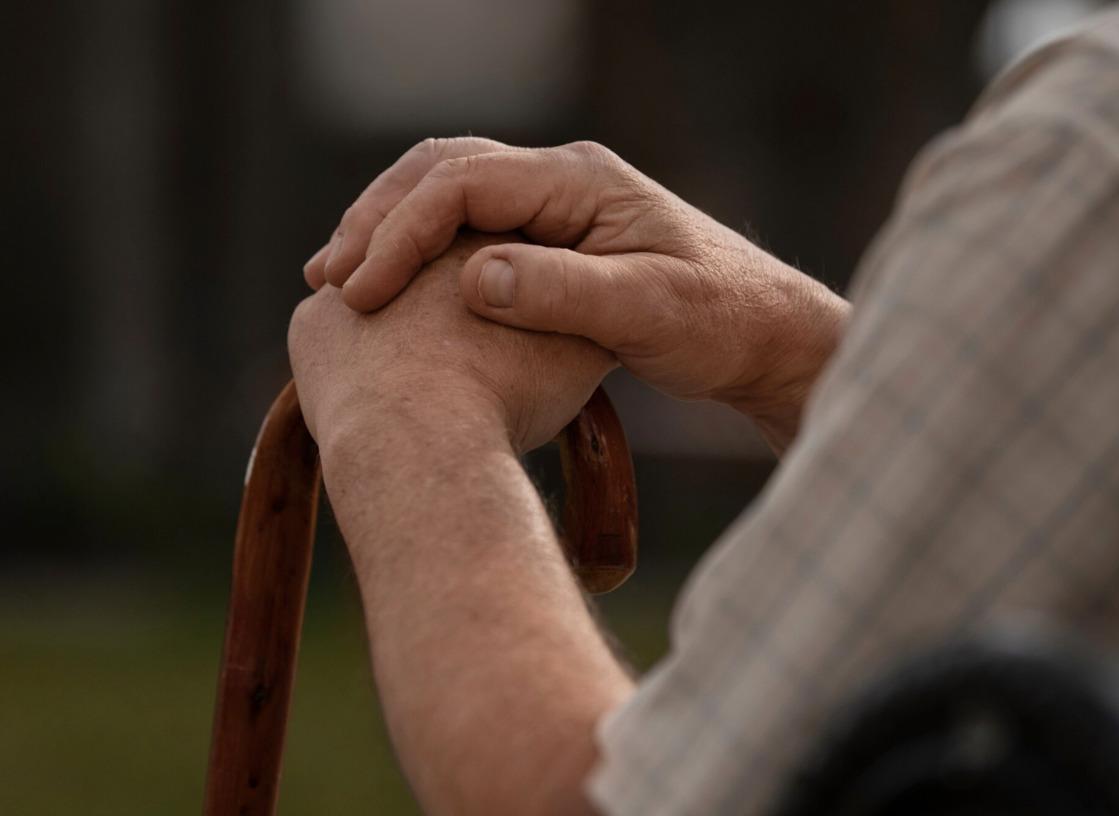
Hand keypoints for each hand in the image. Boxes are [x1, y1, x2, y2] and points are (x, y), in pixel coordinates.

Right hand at [304, 138, 848, 449]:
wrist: (763, 334)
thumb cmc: (719, 321)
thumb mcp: (649, 311)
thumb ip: (565, 293)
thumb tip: (476, 278)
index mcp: (580, 181)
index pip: (463, 182)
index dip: (401, 231)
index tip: (361, 290)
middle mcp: (561, 180)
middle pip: (441, 173)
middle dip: (378, 221)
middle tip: (328, 279)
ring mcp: (556, 208)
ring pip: (448, 197)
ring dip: (391, 232)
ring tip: (340, 281)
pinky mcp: (555, 242)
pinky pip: (469, 231)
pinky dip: (422, 254)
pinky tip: (396, 292)